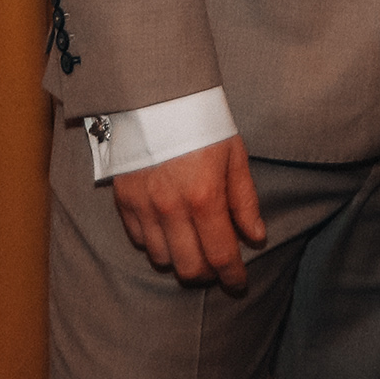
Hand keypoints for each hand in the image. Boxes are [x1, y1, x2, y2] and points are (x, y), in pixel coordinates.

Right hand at [108, 135, 265, 289]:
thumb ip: (244, 200)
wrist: (156, 95)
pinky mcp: (123, 200)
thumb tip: (255, 237)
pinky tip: (169, 229)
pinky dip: (156, 242)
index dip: (233, 276)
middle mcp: (171, 208)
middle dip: (207, 274)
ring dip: (181, 259)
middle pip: (189, 268)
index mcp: (204, 197)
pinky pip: (139, 240)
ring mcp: (144, 206)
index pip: (221, 256)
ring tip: (193, 245)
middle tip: (218, 265)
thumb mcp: (234, 155)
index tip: (239, 283)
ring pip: (162, 259)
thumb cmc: (202, 122)